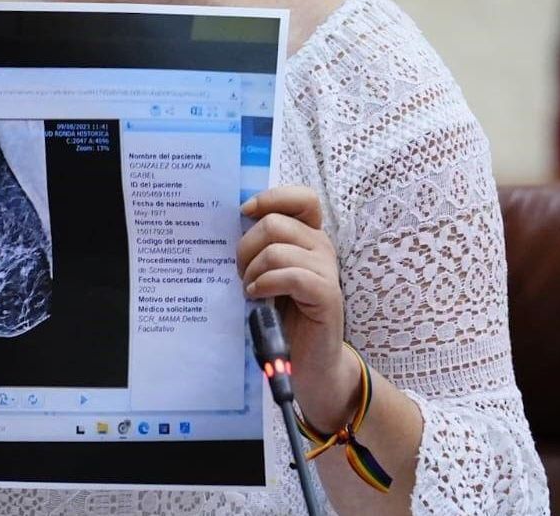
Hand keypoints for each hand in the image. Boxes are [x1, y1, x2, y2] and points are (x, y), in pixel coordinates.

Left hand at [237, 185, 357, 428]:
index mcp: (308, 237)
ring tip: (250, 291)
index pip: (301, 198)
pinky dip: (265, 284)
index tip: (244, 213)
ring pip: (276, 250)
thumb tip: (233, 223)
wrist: (308, 362)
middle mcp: (321, 247)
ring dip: (253, 272)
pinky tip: (257, 297)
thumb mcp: (269, 274)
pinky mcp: (326, 295)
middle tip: (241, 274)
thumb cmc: (282, 316)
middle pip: (274, 224)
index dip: (271, 199)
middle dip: (246, 248)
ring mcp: (327, 270)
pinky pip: (290, 275)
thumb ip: (261, 249)